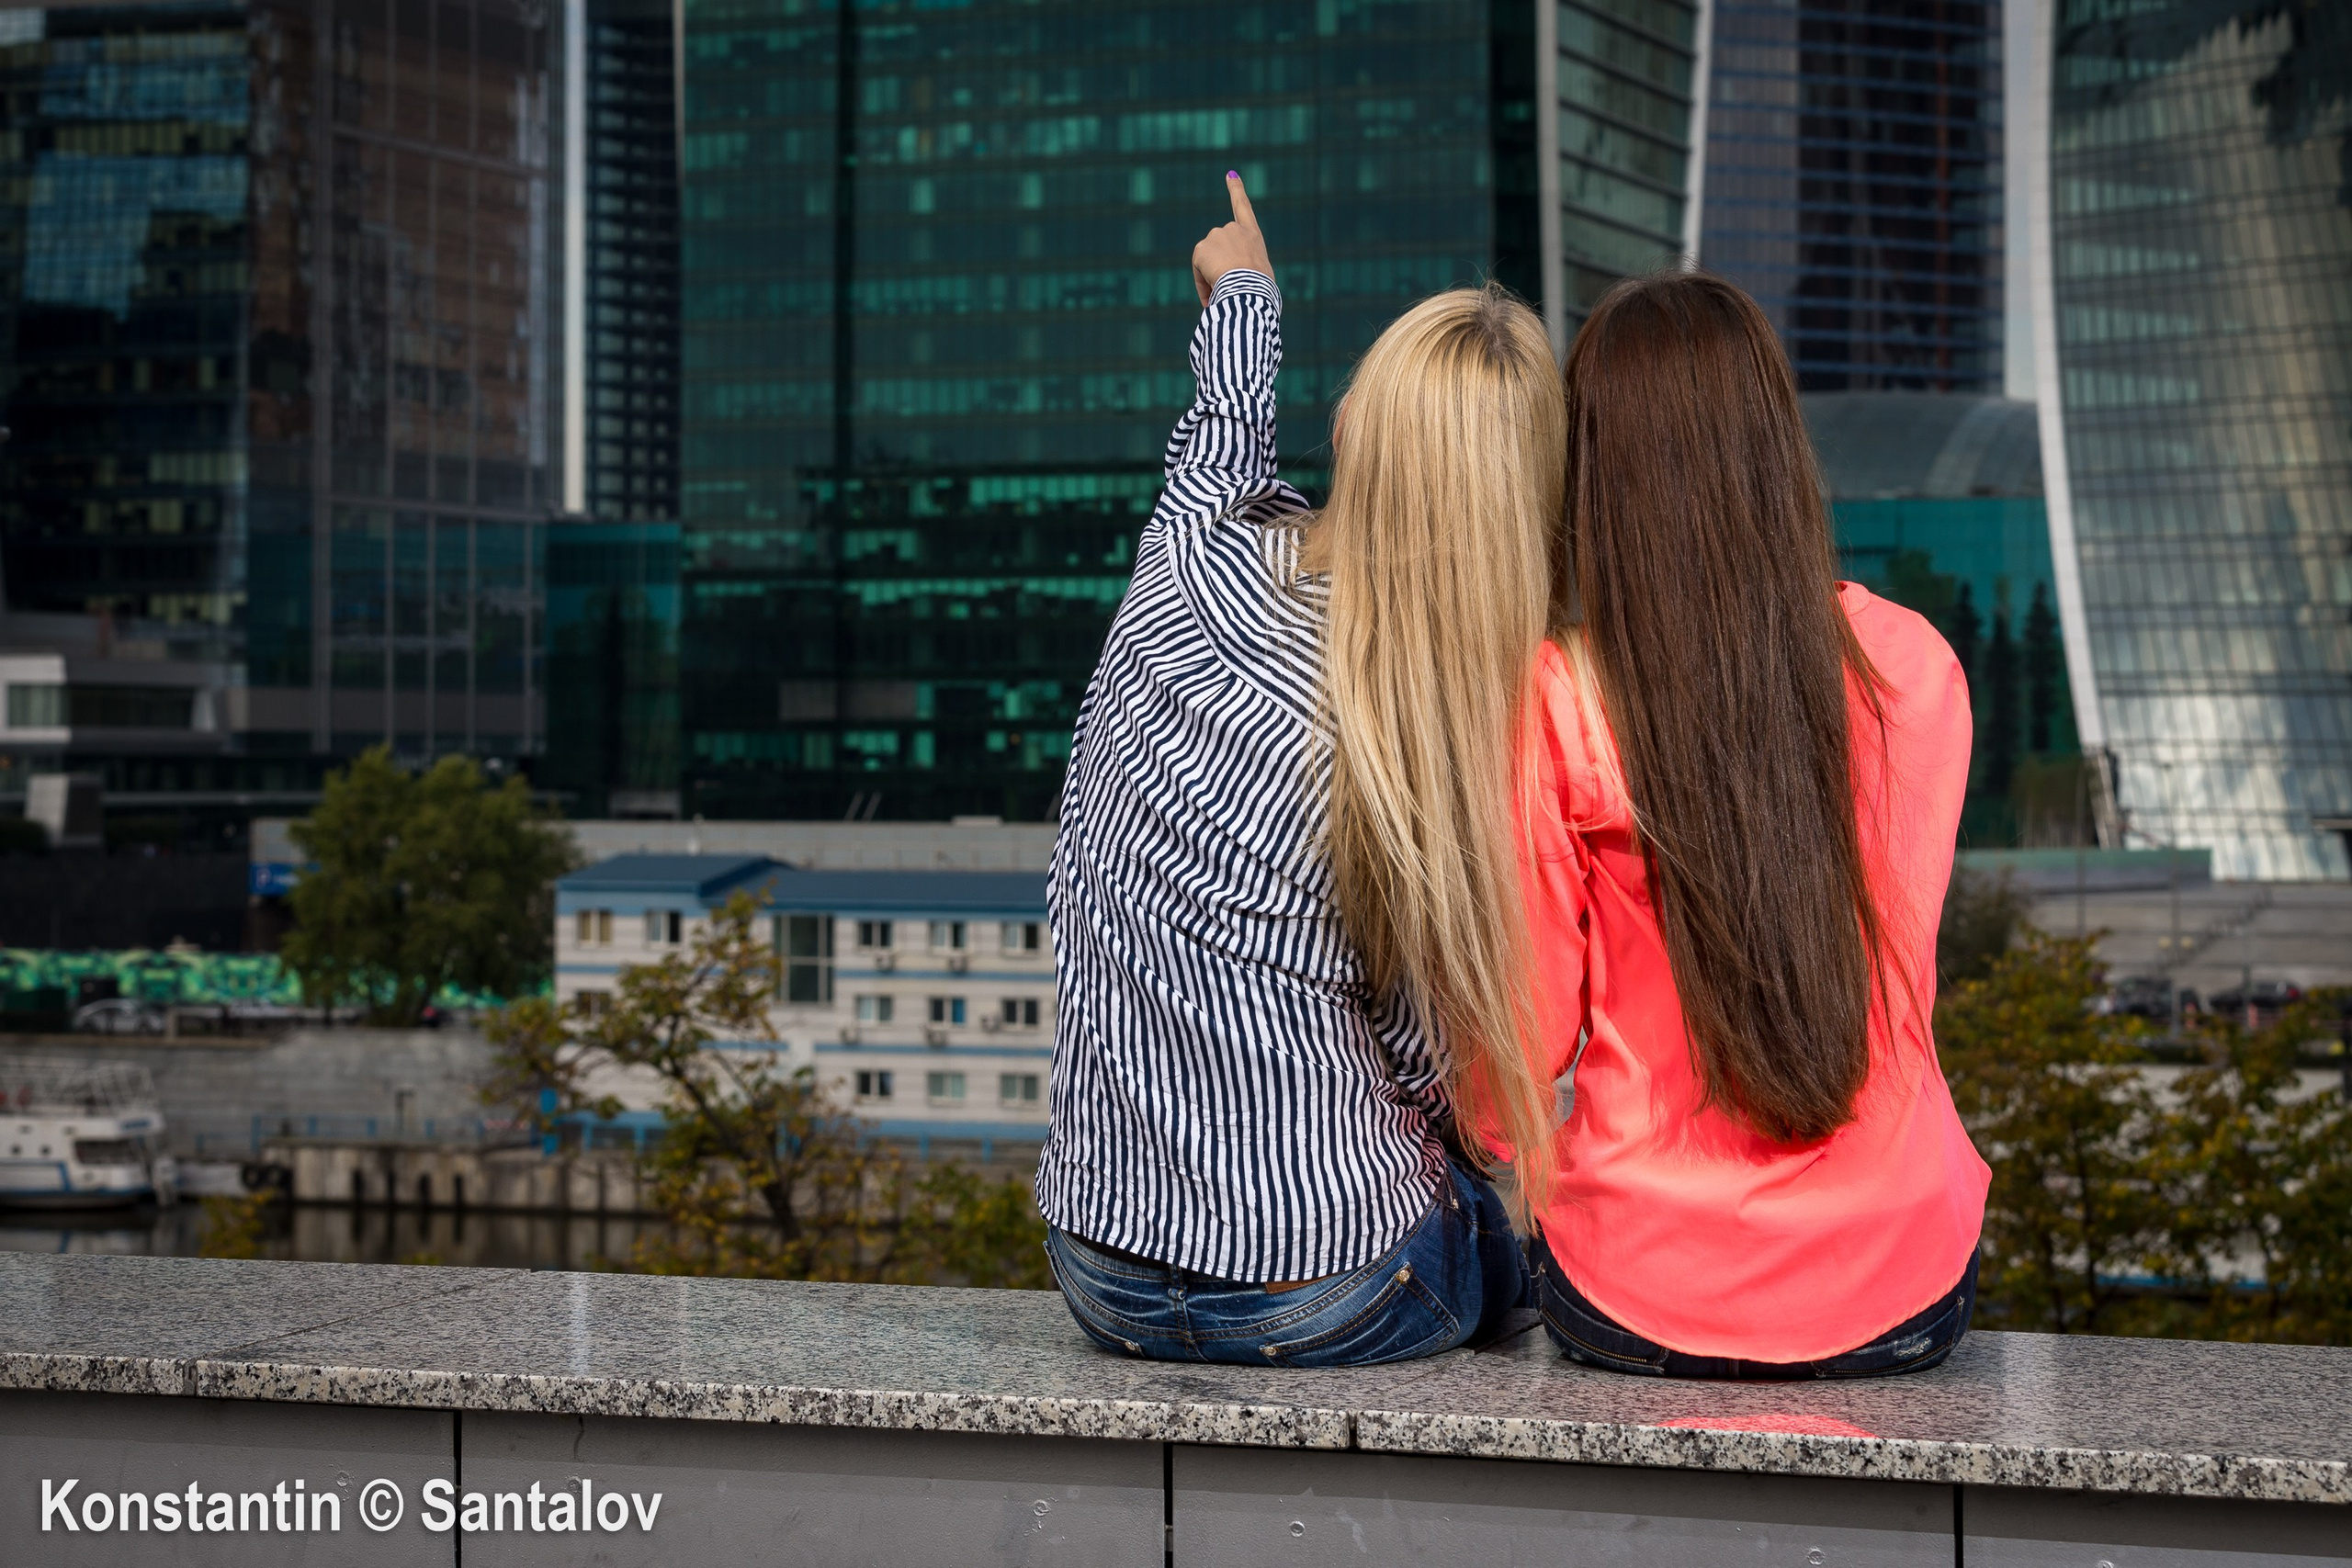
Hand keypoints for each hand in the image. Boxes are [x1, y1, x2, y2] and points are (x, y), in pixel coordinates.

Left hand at [1192, 172, 1273, 305]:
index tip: (1230, 174)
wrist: (1248, 288)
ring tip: (1224, 289)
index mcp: (1252, 235)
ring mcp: (1216, 236)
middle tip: (1228, 287)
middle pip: (1219, 249)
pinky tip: (1213, 290)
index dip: (1236, 190)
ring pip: (1208, 260)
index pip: (1243, 207)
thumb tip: (1222, 284)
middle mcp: (1233, 229)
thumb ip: (1243, 269)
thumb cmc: (1259, 289)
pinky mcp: (1201, 247)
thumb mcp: (1260, 275)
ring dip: (1212, 276)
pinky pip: (1198, 269)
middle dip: (1219, 266)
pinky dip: (1202, 283)